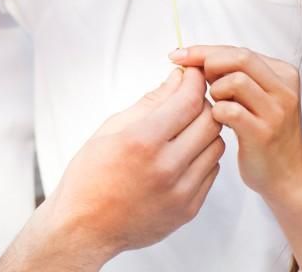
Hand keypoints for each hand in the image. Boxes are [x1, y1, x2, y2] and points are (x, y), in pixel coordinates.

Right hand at [45, 68, 224, 261]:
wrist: (85, 226)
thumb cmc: (90, 176)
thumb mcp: (110, 129)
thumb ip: (149, 103)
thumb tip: (175, 80)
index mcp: (142, 141)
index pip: (188, 100)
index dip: (194, 81)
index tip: (192, 74)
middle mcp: (166, 166)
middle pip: (209, 121)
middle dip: (202, 103)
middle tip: (187, 99)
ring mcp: (181, 191)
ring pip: (215, 146)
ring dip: (204, 131)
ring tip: (183, 129)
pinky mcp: (188, 208)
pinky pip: (211, 172)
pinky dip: (201, 157)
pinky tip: (181, 154)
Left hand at [170, 45, 301, 207]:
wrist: (286, 175)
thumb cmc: (261, 131)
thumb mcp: (253, 96)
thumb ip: (232, 74)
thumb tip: (192, 57)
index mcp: (282, 74)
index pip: (238, 50)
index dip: (204, 51)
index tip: (179, 55)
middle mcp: (284, 90)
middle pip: (240, 58)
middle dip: (209, 64)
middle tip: (195, 80)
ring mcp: (277, 112)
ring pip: (236, 81)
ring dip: (215, 91)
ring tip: (216, 105)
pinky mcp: (264, 133)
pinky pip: (229, 110)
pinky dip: (216, 112)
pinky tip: (219, 121)